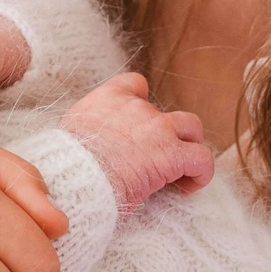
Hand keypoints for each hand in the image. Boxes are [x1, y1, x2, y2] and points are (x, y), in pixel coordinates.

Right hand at [61, 74, 213, 214]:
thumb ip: (90, 130)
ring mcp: (158, 128)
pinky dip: (200, 173)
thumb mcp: (72, 134)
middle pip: (167, 111)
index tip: (138, 129)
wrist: (76, 177)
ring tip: (181, 171)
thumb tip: (93, 148)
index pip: (136, 84)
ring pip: (192, 127)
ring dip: (190, 147)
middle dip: (169, 133)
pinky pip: (202, 158)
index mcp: (108, 99)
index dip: (142, 104)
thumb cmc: (68, 164)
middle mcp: (137, 107)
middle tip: (158, 158)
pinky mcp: (172, 154)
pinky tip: (187, 187)